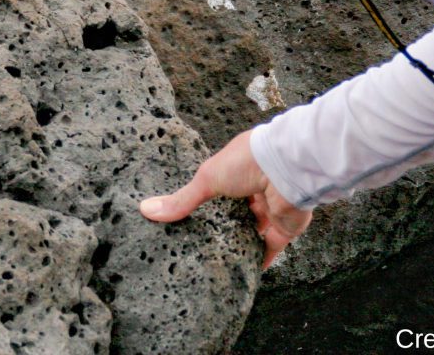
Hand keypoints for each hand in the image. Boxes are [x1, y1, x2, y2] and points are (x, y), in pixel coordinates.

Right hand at [139, 129, 311, 268]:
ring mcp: (271, 209)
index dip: (207, 202)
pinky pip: (271, 247)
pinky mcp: (284, 228)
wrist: (288, 169)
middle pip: (237, 211)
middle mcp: (255, 190)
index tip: (191, 217)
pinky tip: (245, 270)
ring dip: (241, 241)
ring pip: (254, 229)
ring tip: (219, 259)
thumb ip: (181, 200)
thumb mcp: (205, 179)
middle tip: (202, 242)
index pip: (220, 189)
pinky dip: (260, 258)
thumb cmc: (246, 162)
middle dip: (224, 224)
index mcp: (237, 171)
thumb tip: (145, 209)